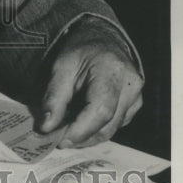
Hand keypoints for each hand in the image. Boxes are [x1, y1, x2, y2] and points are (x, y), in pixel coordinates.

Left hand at [38, 20, 142, 147]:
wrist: (102, 41)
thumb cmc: (81, 52)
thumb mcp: (61, 68)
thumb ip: (54, 97)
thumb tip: (46, 127)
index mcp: (111, 71)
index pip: (100, 110)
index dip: (80, 130)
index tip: (60, 141)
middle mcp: (130, 86)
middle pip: (107, 125)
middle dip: (81, 137)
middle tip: (57, 140)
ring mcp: (136, 97)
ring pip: (112, 129)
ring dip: (87, 136)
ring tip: (65, 132)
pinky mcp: (135, 105)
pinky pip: (115, 125)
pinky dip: (96, 129)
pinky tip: (80, 124)